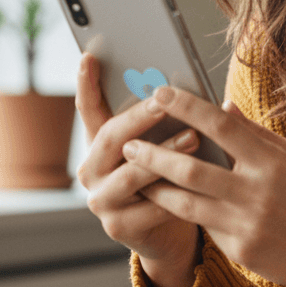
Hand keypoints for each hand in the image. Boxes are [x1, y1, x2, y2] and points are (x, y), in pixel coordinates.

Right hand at [75, 53, 201, 286]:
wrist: (167, 231)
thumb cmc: (168, 178)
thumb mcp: (162, 145)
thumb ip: (162, 122)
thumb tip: (183, 87)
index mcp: (98, 145)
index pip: (88, 109)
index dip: (87, 83)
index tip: (90, 55)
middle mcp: (91, 170)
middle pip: (110, 137)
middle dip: (139, 117)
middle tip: (164, 100)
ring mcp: (101, 200)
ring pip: (131, 173)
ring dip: (164, 155)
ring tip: (193, 138)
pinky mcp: (118, 227)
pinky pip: (150, 207)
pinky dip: (176, 193)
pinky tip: (198, 183)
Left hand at [121, 85, 285, 286]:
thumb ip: (255, 134)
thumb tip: (222, 107)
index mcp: (272, 161)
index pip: (221, 126)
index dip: (187, 107)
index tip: (160, 93)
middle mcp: (257, 191)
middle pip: (192, 168)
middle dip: (154, 153)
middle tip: (128, 142)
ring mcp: (246, 222)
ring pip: (185, 202)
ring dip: (154, 185)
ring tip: (132, 172)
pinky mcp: (239, 249)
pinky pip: (201, 225)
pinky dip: (178, 210)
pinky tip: (160, 198)